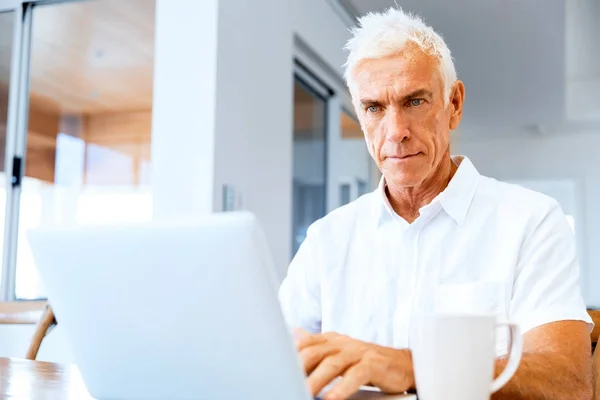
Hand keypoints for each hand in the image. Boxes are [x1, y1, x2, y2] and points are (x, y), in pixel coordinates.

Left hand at [294, 329, 414, 398]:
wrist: (402, 364)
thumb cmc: (365, 360)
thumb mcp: (337, 352)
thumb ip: (316, 346)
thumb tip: (293, 334)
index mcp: (330, 339)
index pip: (304, 344)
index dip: (289, 356)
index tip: (275, 369)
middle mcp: (342, 343)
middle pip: (314, 352)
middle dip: (298, 368)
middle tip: (284, 382)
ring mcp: (357, 352)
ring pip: (332, 364)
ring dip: (316, 380)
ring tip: (304, 393)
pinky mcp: (373, 364)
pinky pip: (356, 375)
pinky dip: (343, 387)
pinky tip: (332, 398)